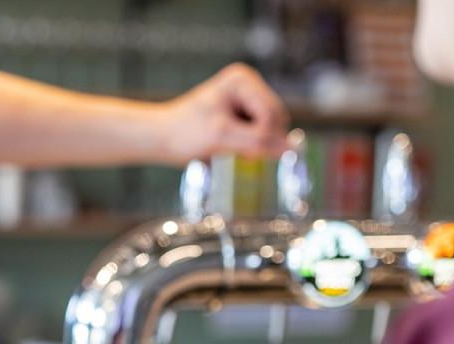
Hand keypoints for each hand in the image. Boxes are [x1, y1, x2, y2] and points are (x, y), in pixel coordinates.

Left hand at [159, 63, 287, 163]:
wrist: (162, 138)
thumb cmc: (185, 134)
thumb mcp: (221, 138)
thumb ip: (257, 141)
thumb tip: (292, 148)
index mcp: (243, 80)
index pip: (271, 113)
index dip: (264, 138)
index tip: (241, 154)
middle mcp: (249, 84)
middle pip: (276, 119)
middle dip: (260, 140)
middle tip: (234, 153)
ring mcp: (248, 98)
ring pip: (271, 129)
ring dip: (255, 145)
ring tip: (228, 148)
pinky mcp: (245, 114)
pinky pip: (262, 134)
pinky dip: (249, 145)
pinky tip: (229, 147)